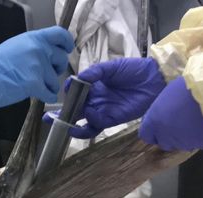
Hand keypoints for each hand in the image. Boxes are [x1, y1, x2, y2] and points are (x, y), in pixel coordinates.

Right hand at [0, 27, 74, 114]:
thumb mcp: (16, 46)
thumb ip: (34, 47)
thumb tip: (47, 53)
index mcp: (34, 38)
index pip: (60, 35)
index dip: (67, 43)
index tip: (67, 49)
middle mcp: (38, 50)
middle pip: (61, 59)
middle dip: (57, 68)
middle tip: (46, 73)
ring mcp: (38, 67)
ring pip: (55, 80)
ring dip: (48, 85)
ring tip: (33, 85)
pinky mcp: (35, 84)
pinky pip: (51, 93)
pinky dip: (47, 97)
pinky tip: (39, 95)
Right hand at [43, 57, 165, 139]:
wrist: (154, 80)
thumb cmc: (134, 70)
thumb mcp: (112, 67)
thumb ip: (95, 73)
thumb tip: (78, 79)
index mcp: (94, 85)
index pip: (75, 92)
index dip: (68, 94)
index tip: (66, 90)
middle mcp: (95, 99)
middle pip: (75, 110)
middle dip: (61, 115)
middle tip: (48, 119)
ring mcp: (102, 110)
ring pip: (82, 121)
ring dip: (72, 124)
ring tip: (64, 126)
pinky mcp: (110, 120)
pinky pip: (95, 125)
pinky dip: (87, 125)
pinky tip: (83, 119)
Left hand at [139, 77, 202, 150]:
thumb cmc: (189, 87)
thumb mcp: (167, 96)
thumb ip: (159, 112)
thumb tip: (160, 117)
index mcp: (155, 123)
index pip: (146, 135)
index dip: (153, 130)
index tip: (159, 124)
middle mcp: (166, 137)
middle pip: (163, 142)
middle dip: (168, 135)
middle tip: (179, 121)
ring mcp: (184, 143)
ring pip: (181, 144)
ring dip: (184, 136)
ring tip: (194, 121)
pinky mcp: (201, 145)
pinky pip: (198, 143)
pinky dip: (200, 136)